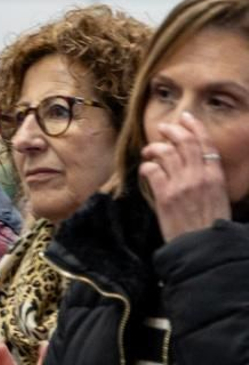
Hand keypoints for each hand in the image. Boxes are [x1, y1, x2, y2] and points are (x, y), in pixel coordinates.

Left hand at [141, 111, 230, 241]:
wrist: (202, 246)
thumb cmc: (210, 225)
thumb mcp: (219, 198)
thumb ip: (210, 180)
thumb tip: (199, 166)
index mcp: (216, 176)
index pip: (205, 144)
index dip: (195, 127)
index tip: (186, 118)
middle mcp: (199, 176)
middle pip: (184, 142)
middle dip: (172, 130)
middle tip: (163, 127)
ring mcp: (181, 184)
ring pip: (166, 153)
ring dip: (155, 148)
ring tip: (149, 150)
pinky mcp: (165, 195)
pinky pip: (153, 170)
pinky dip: (147, 166)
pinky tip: (145, 169)